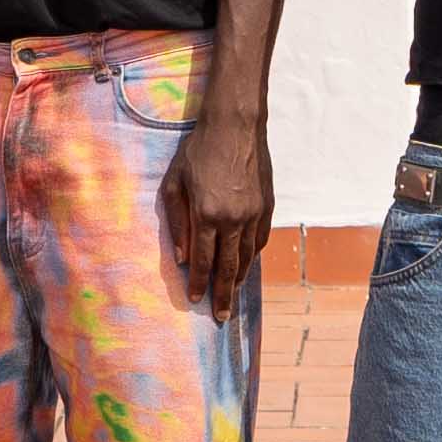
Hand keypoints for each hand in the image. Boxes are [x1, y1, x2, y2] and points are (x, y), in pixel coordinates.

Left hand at [168, 105, 275, 315]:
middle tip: (221, 316)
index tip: (194, 301)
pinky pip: (260, 240)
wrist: (235, 125)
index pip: (202, 260)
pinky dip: (252, 257)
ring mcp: (253, 213)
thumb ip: (176, 222)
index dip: (198, 283)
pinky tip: (246, 265)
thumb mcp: (174, 183)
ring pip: (247, 256)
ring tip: (234, 296)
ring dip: (240, 280)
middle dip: (223, 295)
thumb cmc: (197, 151)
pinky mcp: (267, 205)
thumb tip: (179, 257)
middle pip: (228, 267)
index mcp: (206, 214)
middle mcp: (233, 219)